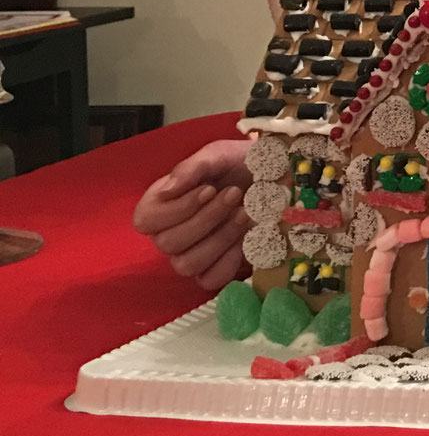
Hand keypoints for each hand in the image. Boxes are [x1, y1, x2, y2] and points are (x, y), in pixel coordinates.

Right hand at [132, 139, 254, 290]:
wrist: (277, 175)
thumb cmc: (239, 164)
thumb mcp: (217, 155)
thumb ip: (191, 168)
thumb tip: (167, 190)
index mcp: (160, 205)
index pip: (145, 221)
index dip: (177, 208)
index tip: (209, 189)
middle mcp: (169, 234)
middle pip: (169, 243)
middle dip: (206, 218)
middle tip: (234, 194)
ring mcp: (191, 254)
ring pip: (187, 264)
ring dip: (220, 237)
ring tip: (245, 212)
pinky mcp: (216, 268)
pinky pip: (210, 280)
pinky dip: (229, 260)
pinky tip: (247, 237)